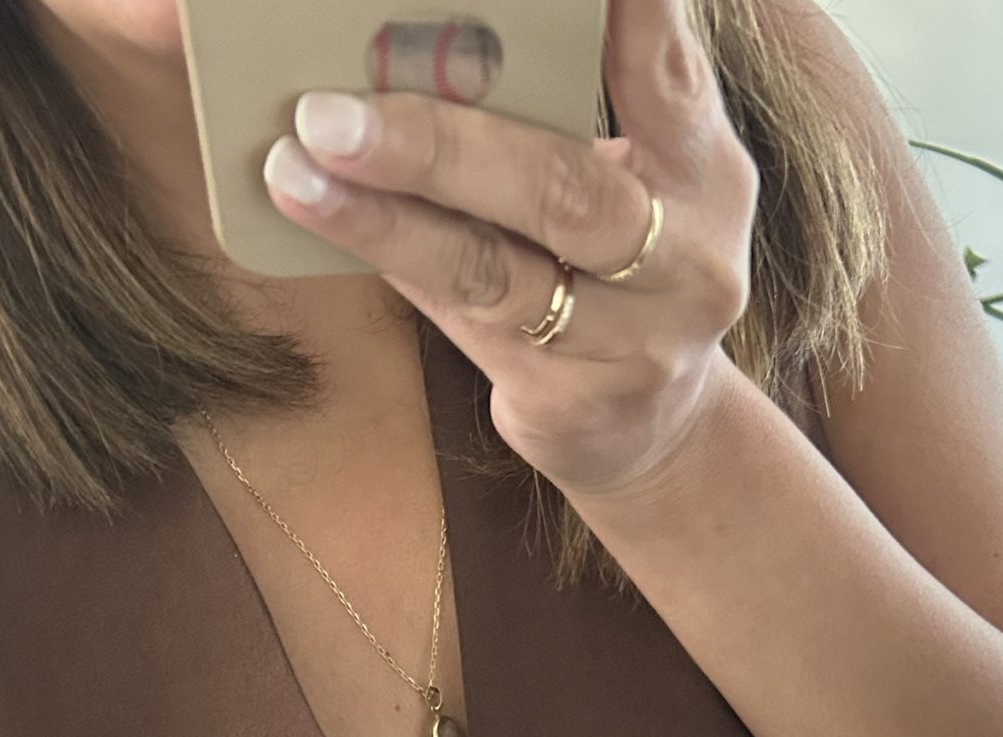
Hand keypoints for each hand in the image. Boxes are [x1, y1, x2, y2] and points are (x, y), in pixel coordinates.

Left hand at [263, 0, 759, 501]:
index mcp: (706, 172)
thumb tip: (422, 36)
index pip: (665, 72)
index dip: (629, 17)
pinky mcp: (571, 405)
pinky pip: (462, 320)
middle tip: (330, 112)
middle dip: (439, 145)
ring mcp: (634, 345)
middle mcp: (686, 261)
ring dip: (381, 217)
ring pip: (492, 271)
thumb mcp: (633, 177)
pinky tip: (323, 217)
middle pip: (560, 191)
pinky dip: (389, 258)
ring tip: (296, 166)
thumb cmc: (620, 269)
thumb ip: (565, 111)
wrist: (654, 429)